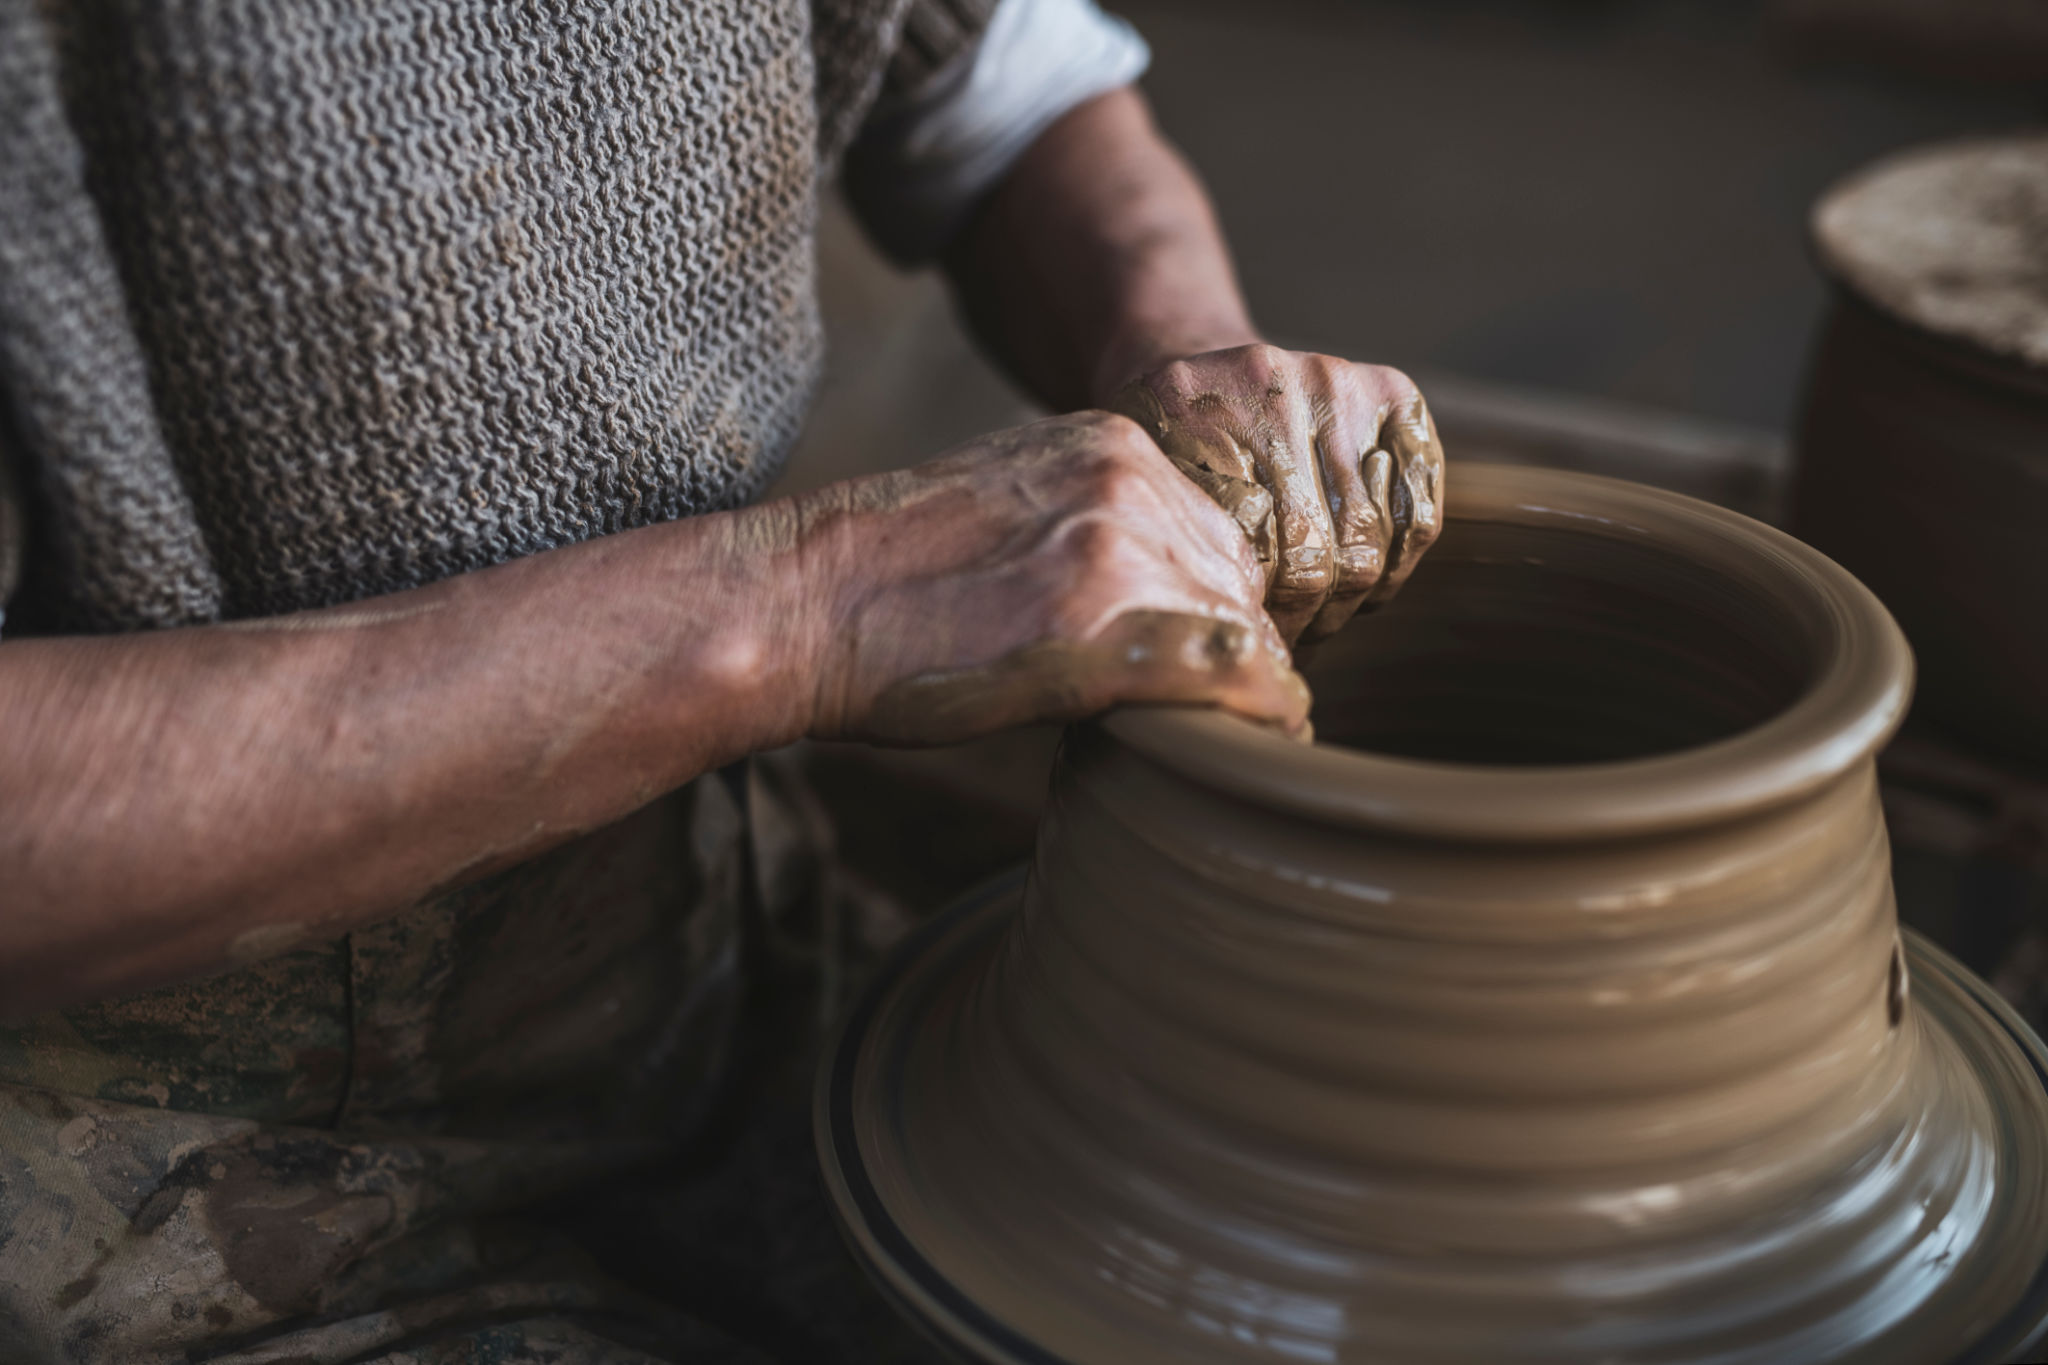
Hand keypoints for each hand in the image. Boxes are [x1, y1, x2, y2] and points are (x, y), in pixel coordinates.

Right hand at [796, 412, 1309, 745]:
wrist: (803, 604)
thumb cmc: (882, 583)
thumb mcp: (1005, 512)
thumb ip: (1086, 530)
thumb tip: (1153, 595)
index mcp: (1106, 442)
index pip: (1211, 528)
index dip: (1214, 603)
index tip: (1208, 656)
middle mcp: (1127, 478)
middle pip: (1237, 577)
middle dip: (1232, 646)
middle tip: (1214, 708)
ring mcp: (1122, 547)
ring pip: (1243, 628)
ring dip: (1239, 688)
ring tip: (1225, 733)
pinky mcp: (1109, 626)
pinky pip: (1236, 674)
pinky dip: (1260, 716)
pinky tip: (1260, 744)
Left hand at [1110, 345, 1443, 643]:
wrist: (1199, 369)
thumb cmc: (1162, 453)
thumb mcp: (1132, 484)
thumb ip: (1159, 536)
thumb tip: (1207, 630)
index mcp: (1183, 406)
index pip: (1238, 550)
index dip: (1254, 612)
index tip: (1251, 640)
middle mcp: (1268, 386)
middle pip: (1310, 551)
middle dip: (1302, 614)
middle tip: (1288, 639)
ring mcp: (1337, 385)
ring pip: (1367, 540)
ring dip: (1349, 599)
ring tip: (1321, 619)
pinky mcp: (1393, 392)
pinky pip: (1417, 508)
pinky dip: (1399, 563)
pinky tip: (1369, 585)